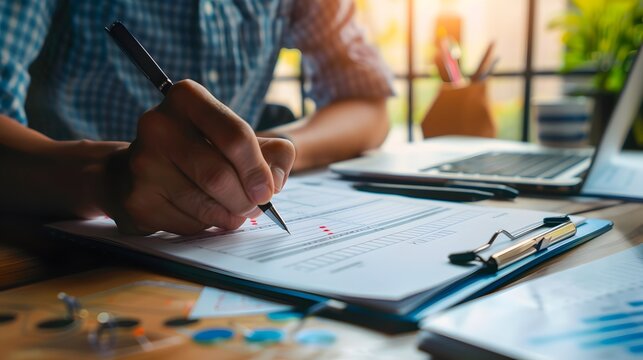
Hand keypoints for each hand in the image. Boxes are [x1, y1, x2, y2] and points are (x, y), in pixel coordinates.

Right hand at [102, 80, 294, 234]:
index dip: (258, 170)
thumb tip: (273, 183)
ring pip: (204, 205)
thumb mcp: (239, 138)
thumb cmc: (200, 150)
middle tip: (254, 206)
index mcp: (187, 98)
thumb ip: (273, 153)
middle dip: (245, 199)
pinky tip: (201, 213)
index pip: (236, 136)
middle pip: (219, 176)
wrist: (138, 170)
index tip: (266, 191)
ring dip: (229, 216)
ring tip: (232, 210)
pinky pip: (188, 224)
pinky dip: (206, 226)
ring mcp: (142, 163)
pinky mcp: (137, 199)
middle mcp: (158, 125)